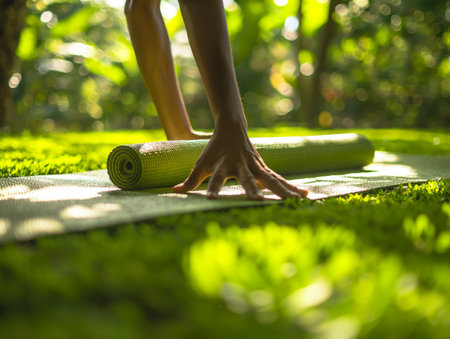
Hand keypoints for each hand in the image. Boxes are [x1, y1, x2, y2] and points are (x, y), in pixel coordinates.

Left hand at [173, 122, 308, 199]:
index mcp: (223, 165)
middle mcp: (241, 166)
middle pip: (247, 179)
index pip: (215, 178)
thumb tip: (175, 191)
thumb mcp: (201, 163)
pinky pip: (279, 179)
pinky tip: (305, 196)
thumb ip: (191, 179)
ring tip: (297, 201)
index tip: (209, 198)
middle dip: (252, 190)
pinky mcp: (264, 168)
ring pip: (270, 179)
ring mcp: (255, 166)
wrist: (232, 127)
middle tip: (258, 201)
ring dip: (283, 190)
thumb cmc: (215, 149)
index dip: (212, 187)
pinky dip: (291, 187)